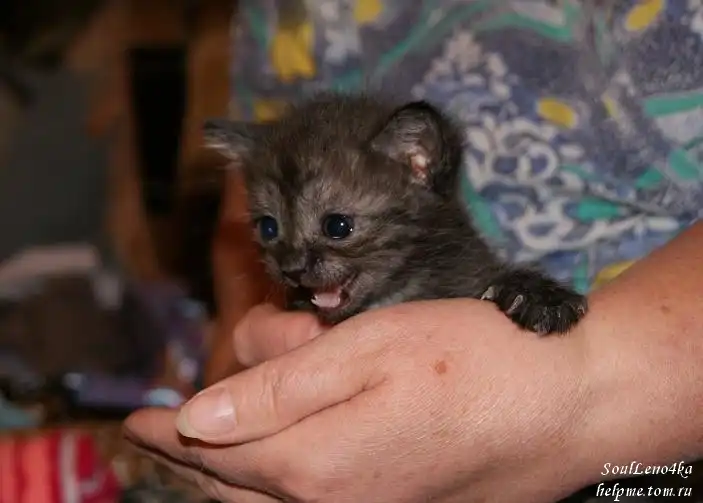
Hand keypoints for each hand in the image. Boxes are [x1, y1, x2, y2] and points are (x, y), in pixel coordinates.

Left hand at [124, 299, 598, 502]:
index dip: (169, 431)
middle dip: (194, 454)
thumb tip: (198, 418)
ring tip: (212, 440)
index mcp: (315, 463)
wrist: (567, 409)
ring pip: (273, 497)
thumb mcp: (364, 350)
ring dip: (236, 466)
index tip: (136, 419)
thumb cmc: (469, 362)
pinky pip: (314, 501)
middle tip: (164, 428)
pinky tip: (283, 460)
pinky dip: (279, 480)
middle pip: (236, 485)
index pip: (215, 448)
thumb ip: (277, 388)